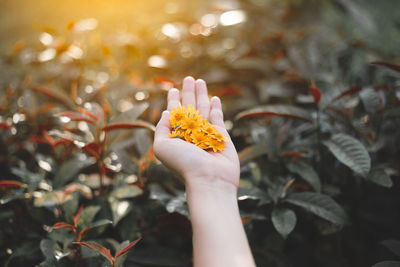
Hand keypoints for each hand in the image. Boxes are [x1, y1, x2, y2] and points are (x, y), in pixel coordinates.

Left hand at [153, 76, 239, 190]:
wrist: (209, 178)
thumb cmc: (183, 164)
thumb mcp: (162, 146)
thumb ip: (161, 129)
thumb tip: (165, 113)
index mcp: (176, 136)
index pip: (174, 114)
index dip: (173, 101)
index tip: (173, 89)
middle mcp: (191, 134)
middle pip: (189, 108)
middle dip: (188, 93)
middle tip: (189, 78)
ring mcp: (206, 134)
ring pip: (203, 109)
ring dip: (201, 94)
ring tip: (199, 81)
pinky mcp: (221, 135)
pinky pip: (217, 117)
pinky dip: (215, 107)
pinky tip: (213, 98)